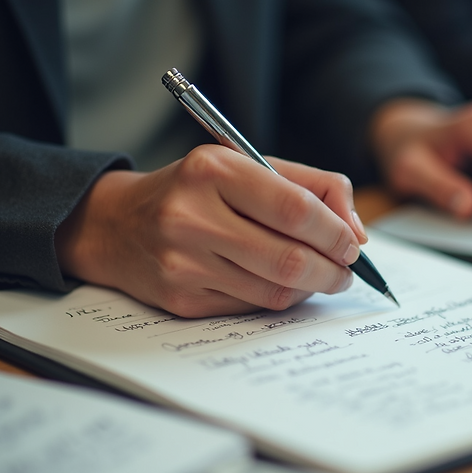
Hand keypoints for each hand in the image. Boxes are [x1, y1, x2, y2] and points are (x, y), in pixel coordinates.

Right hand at [55, 145, 366, 316]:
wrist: (116, 224)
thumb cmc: (196, 191)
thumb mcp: (247, 166)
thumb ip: (311, 186)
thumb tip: (356, 232)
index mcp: (212, 169)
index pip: (295, 208)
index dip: (335, 232)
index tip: (353, 244)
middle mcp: (192, 216)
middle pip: (289, 258)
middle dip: (332, 270)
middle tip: (346, 270)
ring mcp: (183, 262)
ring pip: (275, 291)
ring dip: (311, 288)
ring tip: (321, 276)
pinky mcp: (181, 298)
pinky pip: (252, 306)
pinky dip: (279, 299)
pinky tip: (283, 285)